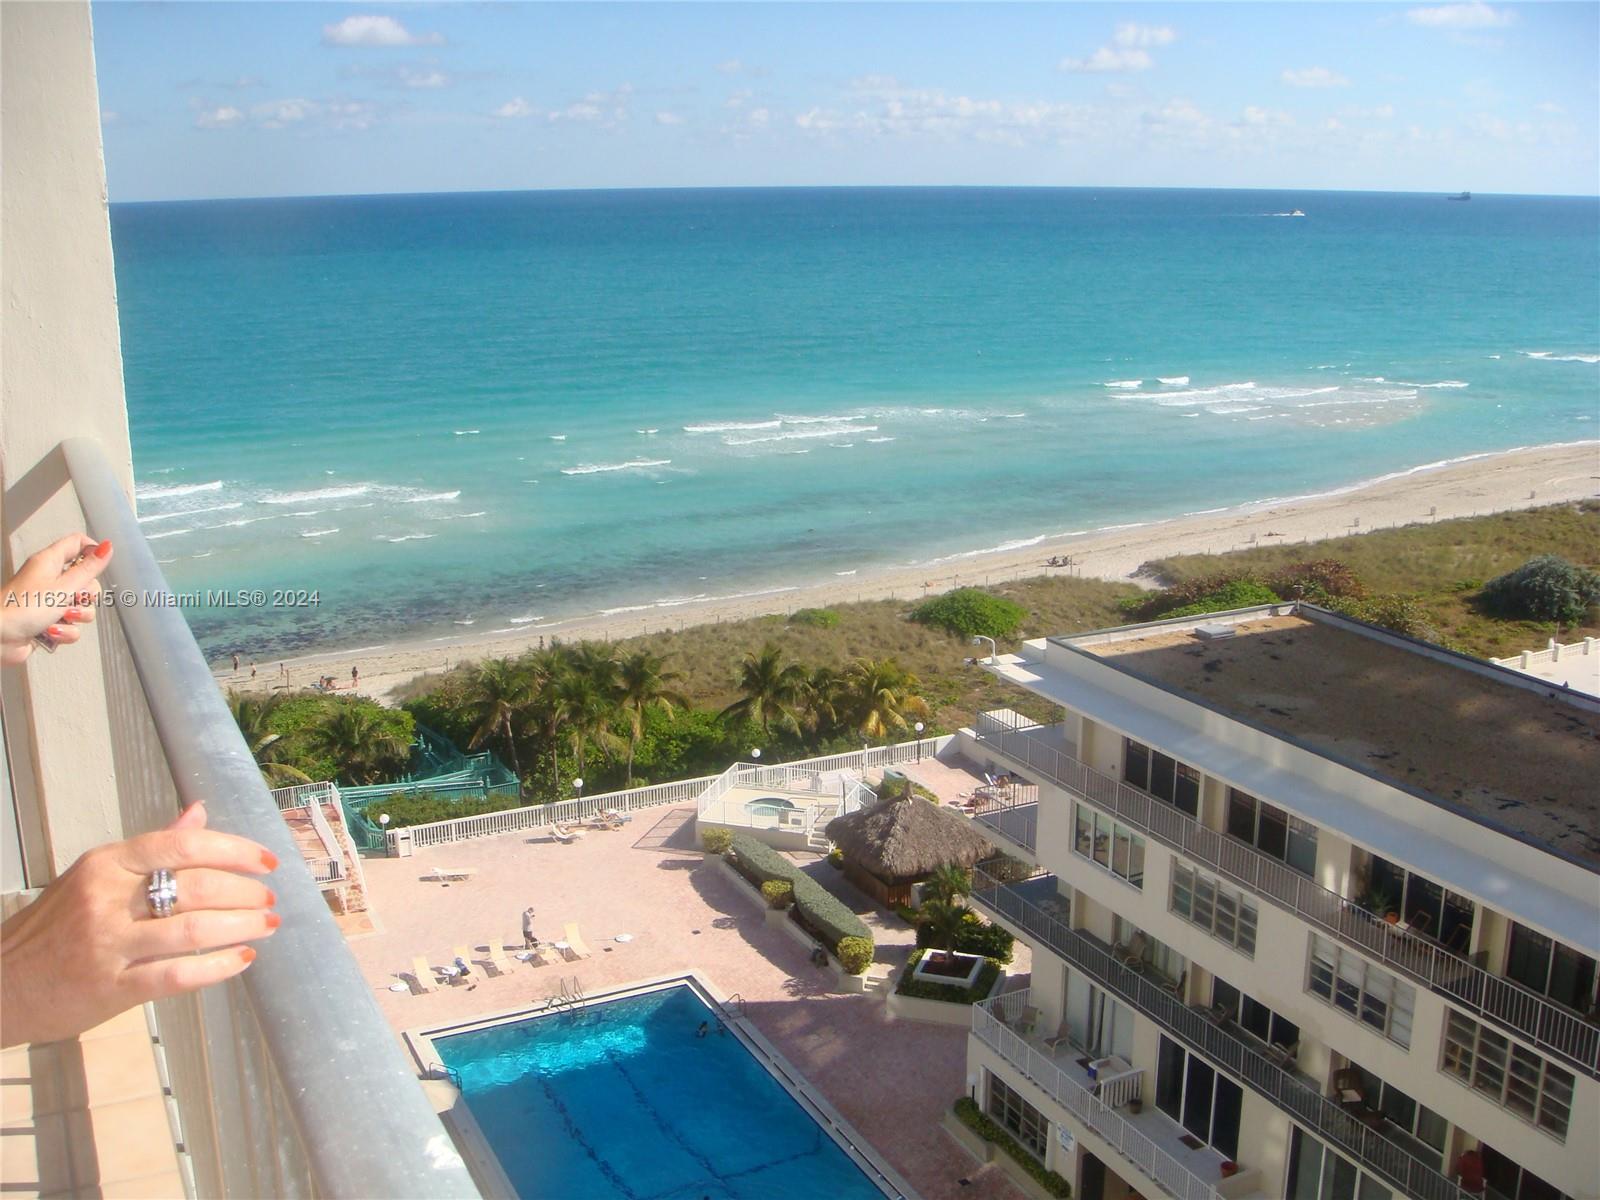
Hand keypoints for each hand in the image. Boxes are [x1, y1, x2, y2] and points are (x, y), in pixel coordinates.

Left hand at [0, 534, 113, 663]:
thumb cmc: (23, 608)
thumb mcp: (64, 586)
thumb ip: (89, 569)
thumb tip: (107, 546)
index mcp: (50, 562)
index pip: (78, 543)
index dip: (93, 552)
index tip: (98, 567)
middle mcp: (50, 579)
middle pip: (86, 580)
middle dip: (87, 595)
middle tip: (74, 598)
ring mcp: (49, 601)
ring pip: (81, 606)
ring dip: (77, 617)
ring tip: (59, 618)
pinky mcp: (49, 621)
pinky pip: (71, 625)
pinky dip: (65, 631)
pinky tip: (51, 632)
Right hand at [0, 803, 278, 1046]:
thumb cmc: (54, 928)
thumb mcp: (95, 875)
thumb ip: (151, 848)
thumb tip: (199, 812)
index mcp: (107, 863)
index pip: (183, 845)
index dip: (234, 850)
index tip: (267, 861)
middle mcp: (106, 898)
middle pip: (197, 885)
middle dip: (245, 891)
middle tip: (269, 898)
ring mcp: (107, 944)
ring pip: (194, 928)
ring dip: (242, 925)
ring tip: (267, 925)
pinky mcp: (109, 988)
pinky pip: (177, 975)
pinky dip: (219, 966)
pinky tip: (243, 959)